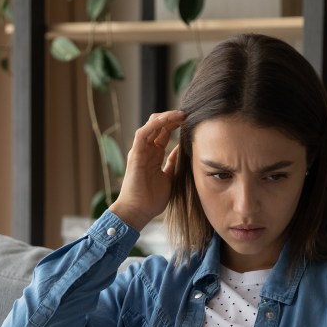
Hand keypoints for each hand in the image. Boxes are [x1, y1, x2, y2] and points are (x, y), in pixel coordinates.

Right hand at [109, 110, 184, 230]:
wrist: (138, 212)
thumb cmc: (151, 200)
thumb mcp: (169, 178)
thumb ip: (173, 163)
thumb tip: (181, 151)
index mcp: (153, 155)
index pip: (164, 133)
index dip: (175, 124)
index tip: (190, 120)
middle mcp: (146, 150)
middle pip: (158, 125)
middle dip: (172, 117)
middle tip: (188, 114)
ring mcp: (140, 151)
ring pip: (151, 125)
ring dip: (166, 117)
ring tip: (181, 114)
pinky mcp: (135, 154)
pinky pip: (143, 133)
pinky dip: (155, 124)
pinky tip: (168, 119)